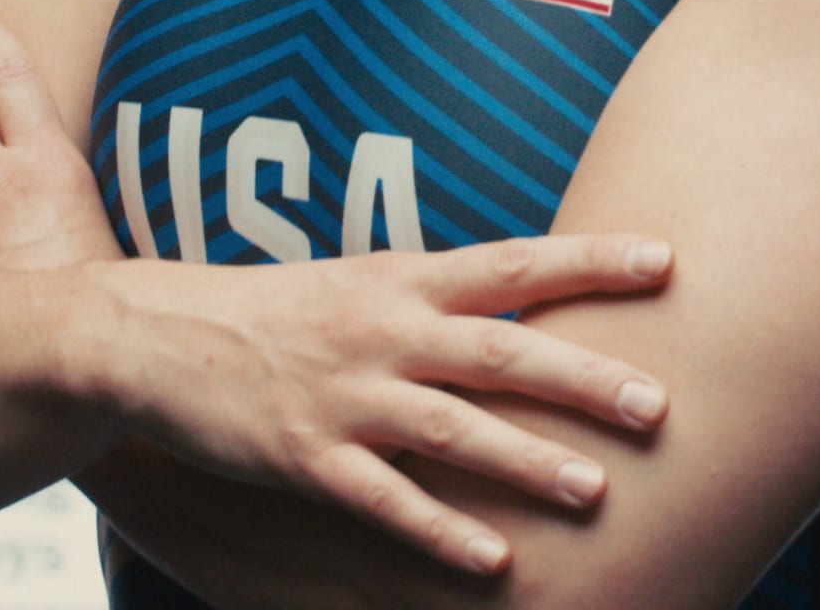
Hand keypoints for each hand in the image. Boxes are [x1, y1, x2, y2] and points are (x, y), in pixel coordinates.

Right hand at [84, 236, 679, 575]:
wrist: (152, 337)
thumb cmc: (278, 312)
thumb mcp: (362, 282)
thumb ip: (443, 298)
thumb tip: (538, 305)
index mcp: (401, 279)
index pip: (513, 263)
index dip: (591, 260)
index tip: (667, 261)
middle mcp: (381, 330)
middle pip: (499, 350)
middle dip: (583, 379)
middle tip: (659, 404)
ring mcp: (342, 395)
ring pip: (450, 429)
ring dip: (526, 460)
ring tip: (595, 490)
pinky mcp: (303, 456)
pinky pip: (384, 500)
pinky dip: (441, 529)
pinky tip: (495, 558)